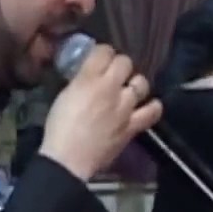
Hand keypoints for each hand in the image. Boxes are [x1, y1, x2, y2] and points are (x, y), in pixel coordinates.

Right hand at [39, 44, 162, 180]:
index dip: (103, 52)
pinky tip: (146, 106)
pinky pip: (153, 111)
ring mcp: (125, 107)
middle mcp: (110, 88)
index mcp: (88, 79)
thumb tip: (88, 77)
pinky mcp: (133, 125)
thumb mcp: (64, 96)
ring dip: (135, 83)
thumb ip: (79, 83)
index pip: (104, 50)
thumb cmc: (59, 129)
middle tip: (113, 75)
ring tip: (128, 90)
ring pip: (141, 82)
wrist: (68, 160)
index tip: (100, 59)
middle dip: (120, 65)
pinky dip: (152, 106)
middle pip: (125, 62)